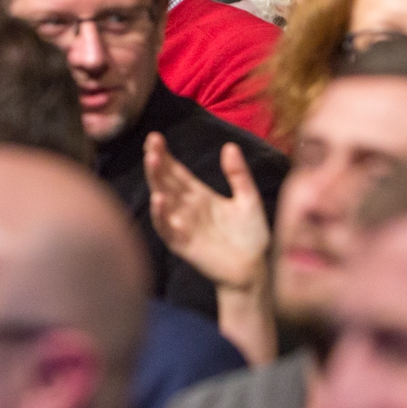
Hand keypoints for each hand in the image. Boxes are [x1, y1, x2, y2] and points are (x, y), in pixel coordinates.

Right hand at [144, 134, 269, 291]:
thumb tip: (229, 146)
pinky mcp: (183, 245)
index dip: (165, 155)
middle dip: (157, 162)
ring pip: (163, 200)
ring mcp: (182, 225)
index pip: (176, 171)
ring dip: (156, 181)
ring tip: (152, 161)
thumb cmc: (251, 236)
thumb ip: (238, 175)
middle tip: (151, 144)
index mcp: (199, 195)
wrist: (255, 270)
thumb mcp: (249, 199)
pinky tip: (158, 200)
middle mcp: (186, 208)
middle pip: (166, 181)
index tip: (155, 137)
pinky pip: (167, 229)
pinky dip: (161, 215)